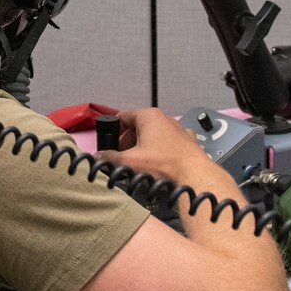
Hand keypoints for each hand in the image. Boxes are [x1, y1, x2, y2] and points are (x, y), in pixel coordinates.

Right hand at [110, 108, 233, 192]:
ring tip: (140, 162)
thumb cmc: (161, 164)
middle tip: (123, 156)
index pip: (123, 116)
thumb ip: (110, 158)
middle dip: (128, 140)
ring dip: (144, 145)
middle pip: (138, 125)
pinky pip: (169, 141)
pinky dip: (161, 148)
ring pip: (154, 133)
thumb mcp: (130, 161)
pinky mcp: (188, 140)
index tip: (109, 144)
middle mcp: (164, 117)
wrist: (194, 175)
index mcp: (148, 116)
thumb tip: (97, 157)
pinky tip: (160, 161)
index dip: (113, 130)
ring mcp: (178, 127)